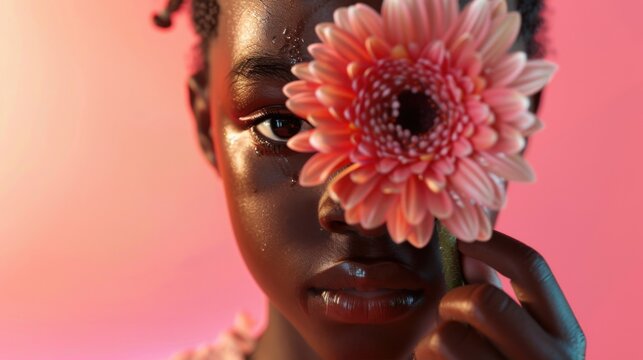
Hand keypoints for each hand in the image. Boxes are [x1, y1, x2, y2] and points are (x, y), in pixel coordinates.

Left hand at [415, 231, 585, 359]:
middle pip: (483, 300)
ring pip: (445, 338)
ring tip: (444, 356)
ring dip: (432, 342)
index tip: (463, 239)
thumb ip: (496, 291)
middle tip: (452, 315)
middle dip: (455, 302)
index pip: (532, 267)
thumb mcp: (517, 334)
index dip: (492, 243)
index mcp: (565, 335)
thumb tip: (465, 246)